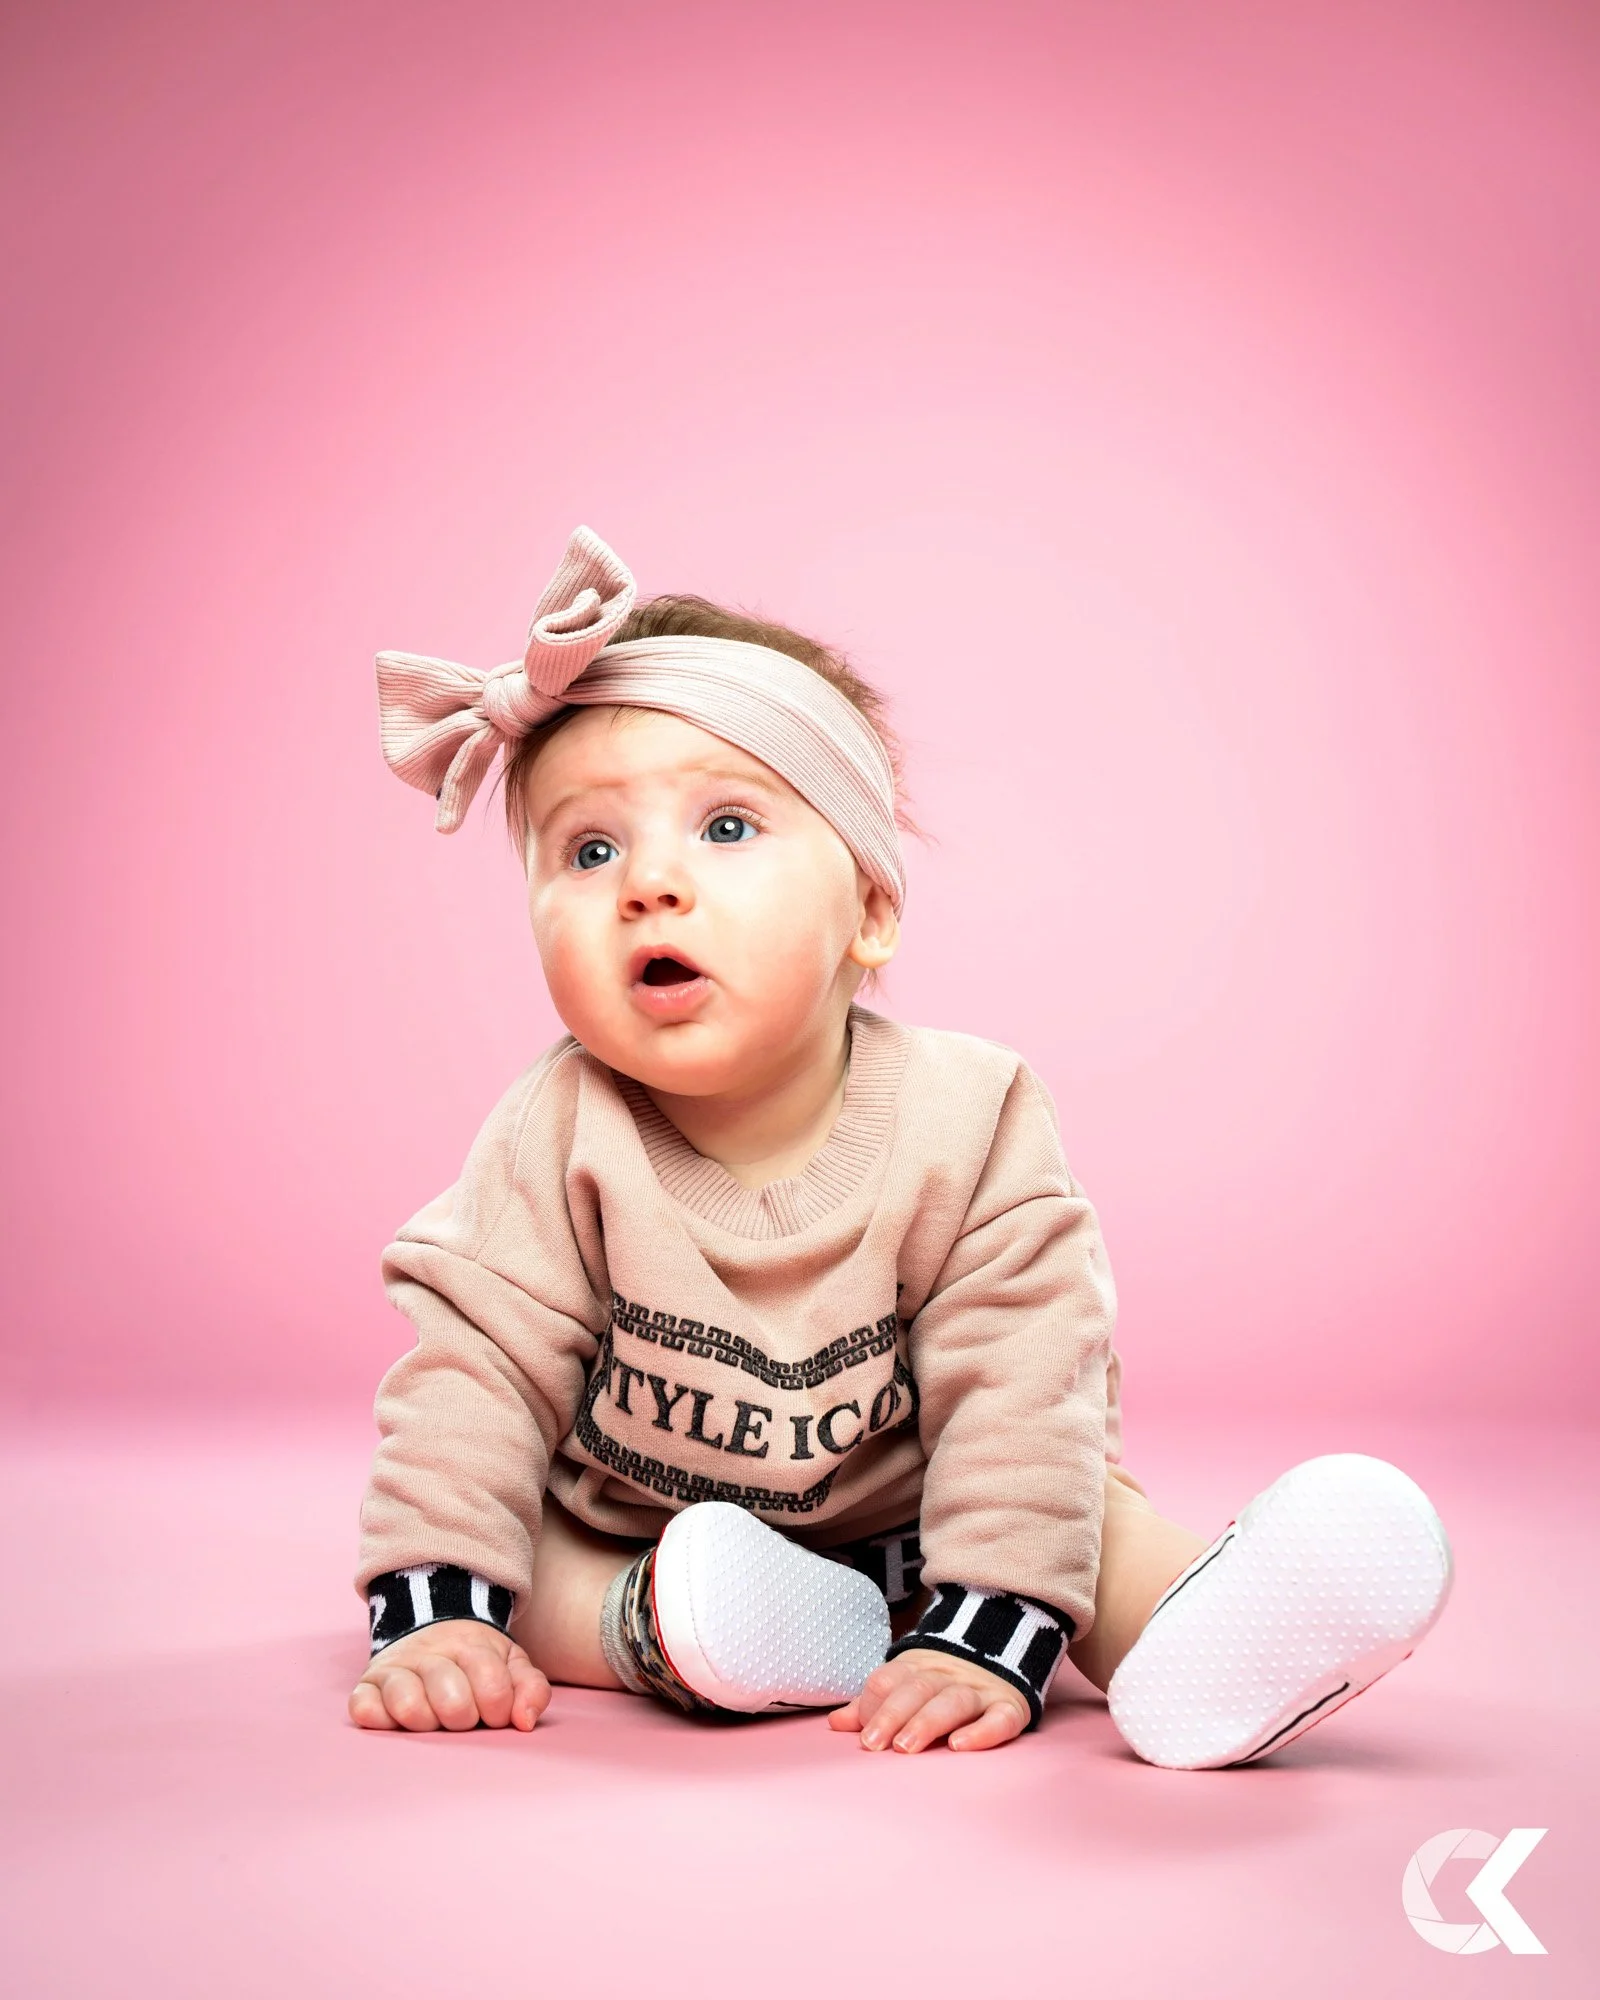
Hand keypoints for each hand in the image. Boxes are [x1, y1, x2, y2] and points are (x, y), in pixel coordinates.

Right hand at [349, 1620, 550, 1732]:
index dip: (499, 1708)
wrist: (430, 1625)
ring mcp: (395, 1669)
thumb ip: (531, 1688)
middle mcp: (429, 1654)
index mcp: (470, 1646)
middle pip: (453, 1702)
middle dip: (464, 1718)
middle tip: (463, 1716)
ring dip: (427, 1722)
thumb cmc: (475, 1662)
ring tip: (433, 1720)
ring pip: (409, 1705)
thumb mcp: (510, 1665)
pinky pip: (364, 1708)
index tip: (494, 1712)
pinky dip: (380, 1719)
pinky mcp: (366, 1686)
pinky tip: (397, 1720)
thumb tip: (526, 1721)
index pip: (492, 1686)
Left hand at [828, 1647, 1029, 1752]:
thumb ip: (871, 1704)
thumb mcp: (905, 1684)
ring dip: (928, 1722)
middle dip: (894, 1714)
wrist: (1001, 1649)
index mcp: (918, 1666)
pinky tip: (960, 1745)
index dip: (874, 1705)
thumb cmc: (940, 1683)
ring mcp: (980, 1689)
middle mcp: (948, 1674)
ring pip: (954, 1701)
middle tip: (875, 1744)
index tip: (863, 1737)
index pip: (890, 1679)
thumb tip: (835, 1723)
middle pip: (918, 1688)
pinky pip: (1000, 1718)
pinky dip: (982, 1732)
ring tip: (906, 1747)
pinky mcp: (1010, 1706)